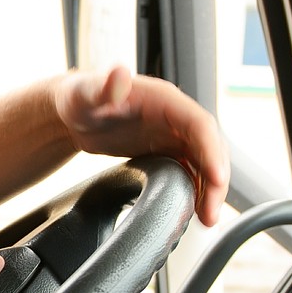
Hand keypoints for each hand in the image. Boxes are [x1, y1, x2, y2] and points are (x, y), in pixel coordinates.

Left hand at [54, 65, 229, 225]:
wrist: (74, 113)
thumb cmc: (79, 98)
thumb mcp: (86, 93)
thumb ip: (103, 86)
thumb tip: (119, 73)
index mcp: (164, 99)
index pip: (199, 125)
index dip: (211, 152)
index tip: (217, 179)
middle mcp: (175, 116)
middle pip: (209, 147)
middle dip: (215, 181)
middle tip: (210, 214)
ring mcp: (173, 133)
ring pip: (204, 162)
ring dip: (210, 190)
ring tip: (207, 219)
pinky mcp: (167, 149)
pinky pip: (191, 170)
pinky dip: (196, 190)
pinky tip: (194, 210)